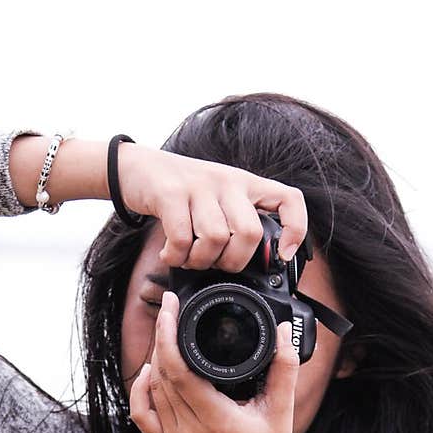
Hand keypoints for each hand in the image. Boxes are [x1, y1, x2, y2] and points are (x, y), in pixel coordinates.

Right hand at [115, 142, 307, 270]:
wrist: (138, 168)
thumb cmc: (183, 192)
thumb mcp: (218, 199)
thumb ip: (236, 222)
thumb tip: (253, 261)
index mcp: (246, 184)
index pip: (289, 199)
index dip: (294, 229)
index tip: (282, 255)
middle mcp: (228, 181)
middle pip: (249, 233)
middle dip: (233, 262)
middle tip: (216, 265)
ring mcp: (200, 186)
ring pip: (216, 239)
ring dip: (200, 261)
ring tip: (188, 259)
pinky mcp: (171, 193)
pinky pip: (183, 238)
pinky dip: (176, 257)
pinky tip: (170, 255)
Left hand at [129, 291, 300, 432]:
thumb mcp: (281, 411)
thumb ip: (284, 369)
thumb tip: (282, 331)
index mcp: (215, 419)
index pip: (178, 368)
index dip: (169, 333)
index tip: (172, 307)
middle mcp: (189, 430)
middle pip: (161, 373)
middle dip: (162, 337)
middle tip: (171, 312)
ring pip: (152, 390)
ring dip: (155, 359)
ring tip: (168, 335)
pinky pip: (141, 414)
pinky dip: (140, 390)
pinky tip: (149, 372)